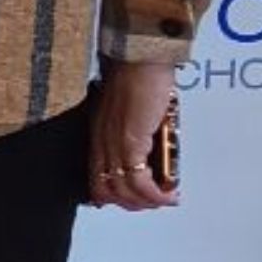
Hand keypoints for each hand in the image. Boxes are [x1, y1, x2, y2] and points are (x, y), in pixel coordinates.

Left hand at [89, 59, 179, 211]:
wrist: (140, 58)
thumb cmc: (137, 76)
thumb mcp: (134, 113)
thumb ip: (138, 132)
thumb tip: (155, 149)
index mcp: (99, 134)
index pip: (95, 176)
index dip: (111, 195)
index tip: (132, 200)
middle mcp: (102, 141)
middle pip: (105, 189)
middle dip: (131, 203)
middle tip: (153, 203)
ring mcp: (114, 142)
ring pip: (122, 190)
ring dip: (146, 202)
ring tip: (165, 200)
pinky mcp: (130, 141)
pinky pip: (139, 181)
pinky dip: (154, 195)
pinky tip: (166, 195)